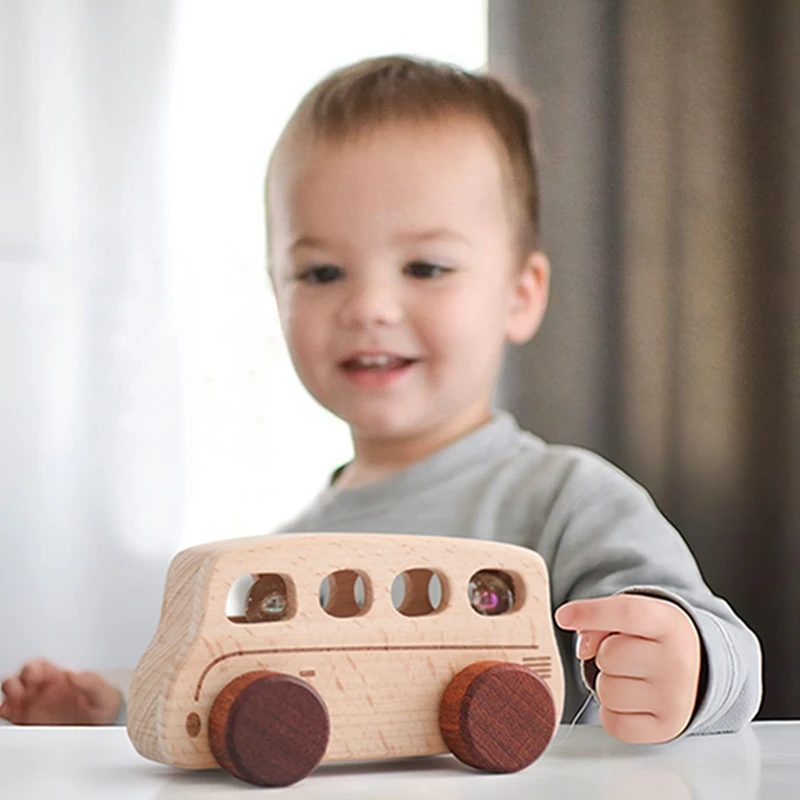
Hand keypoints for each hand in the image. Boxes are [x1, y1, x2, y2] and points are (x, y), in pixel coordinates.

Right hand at [0, 659, 121, 724]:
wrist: (103, 730)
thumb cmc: (104, 708)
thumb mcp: (104, 693)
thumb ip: (91, 682)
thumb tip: (74, 675)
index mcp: (59, 678)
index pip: (38, 666)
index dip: (32, 668)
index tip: (35, 676)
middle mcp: (43, 690)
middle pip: (19, 680)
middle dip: (16, 683)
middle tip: (22, 692)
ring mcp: (34, 707)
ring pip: (11, 696)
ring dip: (9, 698)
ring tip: (15, 705)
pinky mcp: (29, 724)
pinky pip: (10, 716)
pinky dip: (6, 713)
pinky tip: (11, 716)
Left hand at [555, 594, 701, 743]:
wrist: (696, 668)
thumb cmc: (654, 639)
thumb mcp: (635, 617)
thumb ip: (602, 620)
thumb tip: (583, 648)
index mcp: (668, 624)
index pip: (627, 613)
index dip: (590, 613)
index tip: (563, 617)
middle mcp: (677, 662)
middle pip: (607, 656)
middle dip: (604, 654)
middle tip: (625, 654)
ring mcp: (674, 699)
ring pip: (606, 692)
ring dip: (607, 684)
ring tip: (631, 677)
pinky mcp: (666, 728)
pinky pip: (613, 723)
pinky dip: (612, 712)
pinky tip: (631, 700)